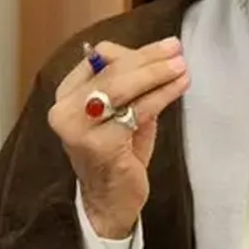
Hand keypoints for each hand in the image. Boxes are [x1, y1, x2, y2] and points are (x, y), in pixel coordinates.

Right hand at [48, 37, 188, 238]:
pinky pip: (137, 110)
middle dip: (149, 58)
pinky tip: (180, 87)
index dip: (134, 50)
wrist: (108, 201)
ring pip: (122, 87)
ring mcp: (79, 128)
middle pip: (111, 70)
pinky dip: (162, 94)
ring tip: (182, 67)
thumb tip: (160, 52)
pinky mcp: (100, 144)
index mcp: (66, 95)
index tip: (165, 47)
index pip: (99, 58)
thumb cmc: (117, 153)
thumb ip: (129, 84)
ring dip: (157, 73)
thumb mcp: (119, 111)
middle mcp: (65, 109)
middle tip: (177, 50)